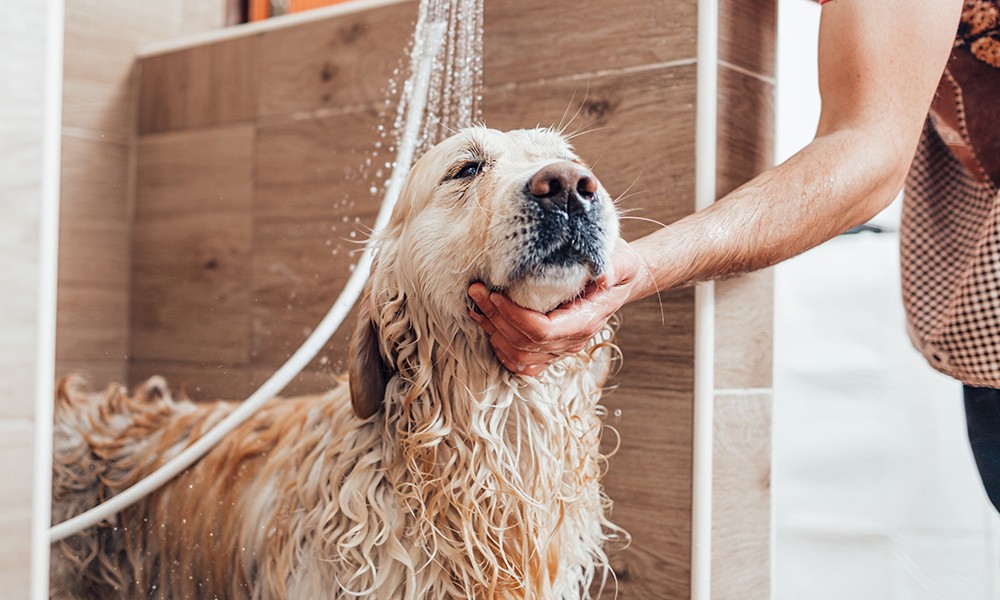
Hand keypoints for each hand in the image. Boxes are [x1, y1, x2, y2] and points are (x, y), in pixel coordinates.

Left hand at [468, 238, 642, 375]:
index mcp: (585, 320)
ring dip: (493, 333)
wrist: (622, 281)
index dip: (514, 316)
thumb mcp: (621, 259)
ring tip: (477, 306)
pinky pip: (523, 362)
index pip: (543, 331)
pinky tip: (489, 327)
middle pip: (525, 343)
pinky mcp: (551, 348)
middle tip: (477, 291)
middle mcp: (572, 340)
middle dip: (496, 319)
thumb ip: (613, 266)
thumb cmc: (618, 265)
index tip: (496, 293)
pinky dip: (501, 349)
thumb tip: (603, 275)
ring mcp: (561, 348)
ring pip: (519, 356)